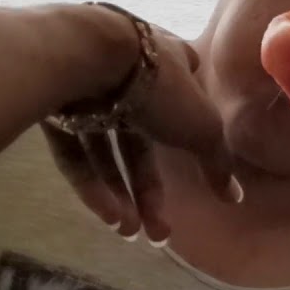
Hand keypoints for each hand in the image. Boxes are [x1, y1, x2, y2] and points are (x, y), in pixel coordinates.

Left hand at [42, 27, 240, 244]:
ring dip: (121, 194)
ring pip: (106, 151)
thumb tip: (235, 197)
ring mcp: (87, 92)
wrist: (84, 56)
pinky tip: (109, 216)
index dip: (188, 125)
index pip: (183, 89)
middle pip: (141, 139)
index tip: (191, 162)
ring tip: (130, 232)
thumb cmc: (157, 86)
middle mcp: (126, 75)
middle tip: (158, 231)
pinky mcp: (54, 111)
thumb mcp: (202, 126)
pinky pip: (77, 153)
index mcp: (166, 64)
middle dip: (150, 189)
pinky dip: (92, 185)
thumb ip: (218, 162)